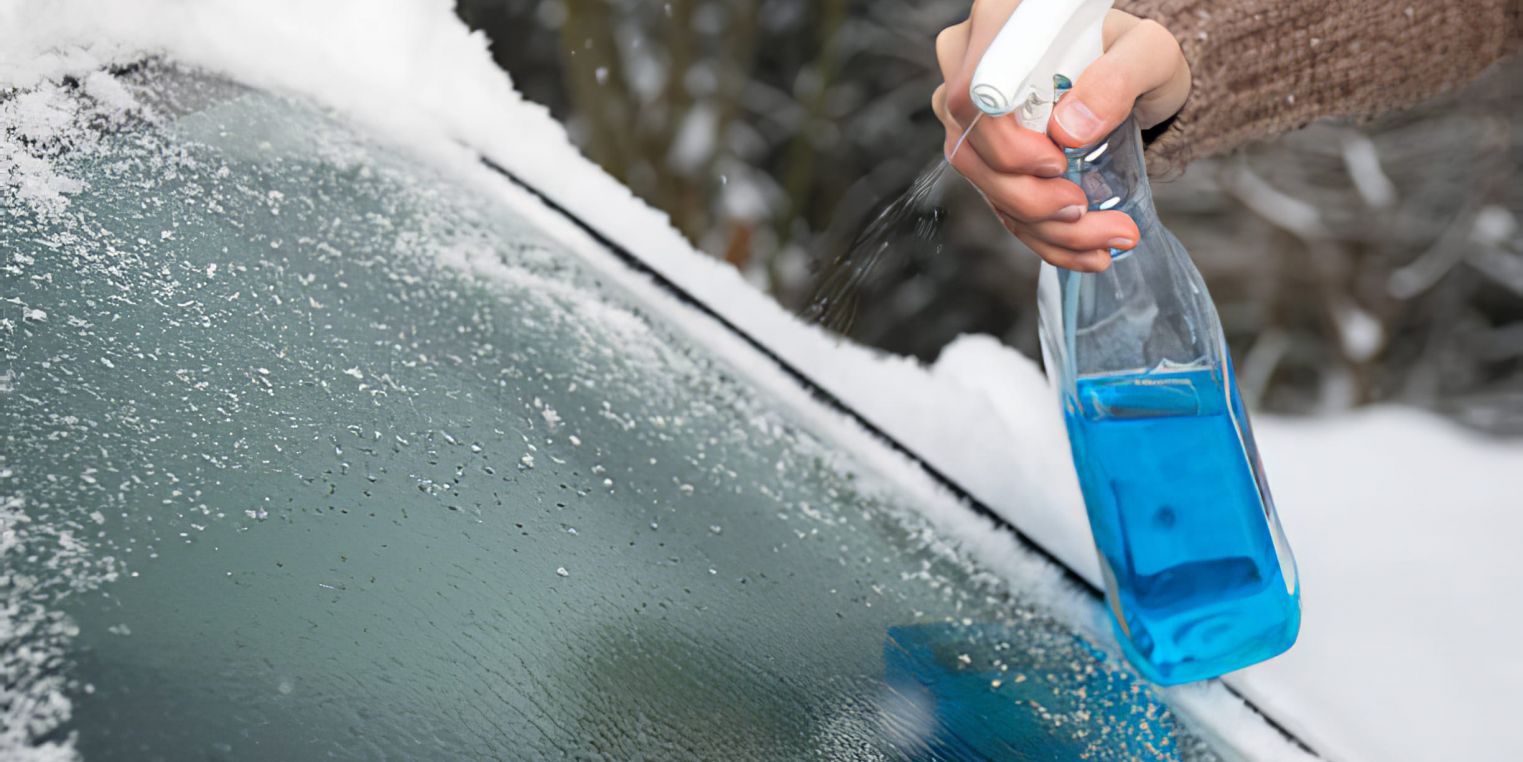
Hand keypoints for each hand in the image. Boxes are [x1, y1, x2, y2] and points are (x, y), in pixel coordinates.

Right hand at [932, 2, 1190, 271]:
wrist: (1132, 80)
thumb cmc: (1134, 54)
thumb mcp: (1149, 53)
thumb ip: (1117, 79)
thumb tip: (1070, 130)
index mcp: (1001, 26)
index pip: (975, 94)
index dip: (1006, 142)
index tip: (1059, 161)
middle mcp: (969, 66)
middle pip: (971, 150)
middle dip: (1030, 199)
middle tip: (1086, 209)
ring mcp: (970, 115)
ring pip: (985, 186)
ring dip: (1045, 228)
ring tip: (1106, 238)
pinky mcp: (984, 154)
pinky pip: (1000, 205)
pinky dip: (1045, 238)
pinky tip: (1089, 252)